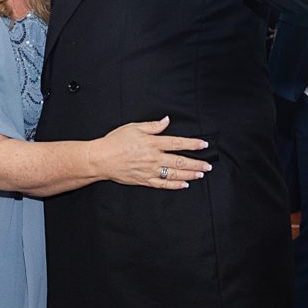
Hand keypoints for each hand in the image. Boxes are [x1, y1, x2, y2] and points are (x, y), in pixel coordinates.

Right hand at [91, 116, 211, 189]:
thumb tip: (166, 121)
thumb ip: (152, 126)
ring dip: (189, 174)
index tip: (203, 144)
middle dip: (196, 163)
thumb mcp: (133, 127)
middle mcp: (153, 158)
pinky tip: (184, 184)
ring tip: (200, 174)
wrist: (100, 159)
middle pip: (180, 161)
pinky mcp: (144, 180)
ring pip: (174, 174)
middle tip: (207, 165)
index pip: (177, 143)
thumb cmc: (115, 141)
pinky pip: (163, 185)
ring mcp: (149, 171)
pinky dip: (175, 185)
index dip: (192, 144)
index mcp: (152, 143)